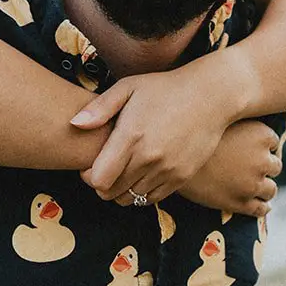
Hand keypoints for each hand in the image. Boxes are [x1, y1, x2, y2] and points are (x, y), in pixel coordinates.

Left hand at [73, 64, 240, 204]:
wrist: (211, 96)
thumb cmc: (165, 88)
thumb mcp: (129, 87)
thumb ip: (99, 108)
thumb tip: (74, 124)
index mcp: (131, 136)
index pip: (99, 179)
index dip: (88, 176)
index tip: (89, 165)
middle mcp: (149, 157)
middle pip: (111, 193)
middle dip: (102, 185)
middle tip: (104, 169)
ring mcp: (167, 170)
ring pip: (131, 198)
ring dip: (121, 190)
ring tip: (123, 171)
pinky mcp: (182, 177)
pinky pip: (152, 198)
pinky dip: (141, 192)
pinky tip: (141, 174)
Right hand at [178, 119, 281, 216]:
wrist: (169, 159)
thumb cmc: (191, 133)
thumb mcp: (219, 118)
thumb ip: (236, 116)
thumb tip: (244, 105)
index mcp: (261, 135)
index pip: (273, 141)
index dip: (260, 144)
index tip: (249, 145)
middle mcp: (262, 160)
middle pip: (275, 165)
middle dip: (264, 166)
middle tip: (249, 165)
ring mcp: (253, 184)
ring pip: (271, 189)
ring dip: (264, 188)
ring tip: (252, 185)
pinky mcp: (241, 203)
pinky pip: (261, 208)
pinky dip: (262, 206)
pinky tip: (258, 204)